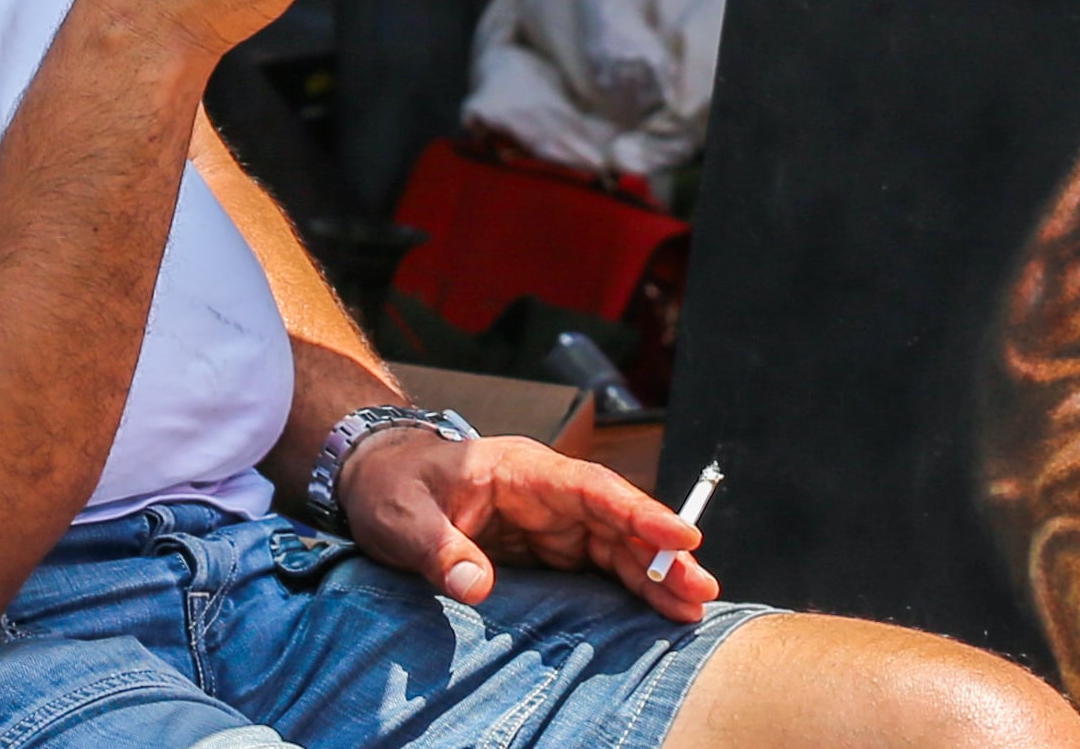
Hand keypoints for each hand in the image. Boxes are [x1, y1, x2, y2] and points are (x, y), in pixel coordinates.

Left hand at [340, 428, 719, 620]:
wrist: (378, 478)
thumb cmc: (392, 487)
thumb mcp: (403, 518)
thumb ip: (439, 549)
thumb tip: (477, 584)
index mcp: (523, 471)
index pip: (592, 489)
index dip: (638, 512)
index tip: (680, 536)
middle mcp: (548, 493)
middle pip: (615, 522)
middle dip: (660, 555)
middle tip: (701, 590)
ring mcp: (550, 520)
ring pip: (614, 544)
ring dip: (652, 574)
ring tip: (693, 607)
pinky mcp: (545, 546)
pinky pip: (595, 563)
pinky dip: (627, 584)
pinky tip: (657, 607)